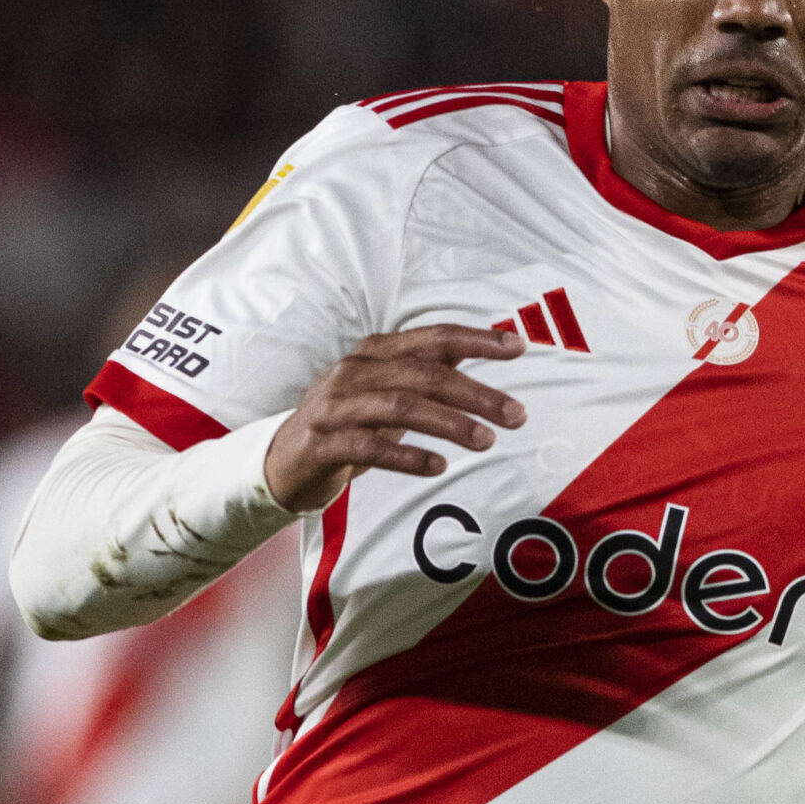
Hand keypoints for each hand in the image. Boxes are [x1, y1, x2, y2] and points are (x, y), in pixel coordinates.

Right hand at [264, 326, 527, 512]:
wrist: (285, 459)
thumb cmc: (349, 422)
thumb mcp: (388, 390)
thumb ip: (429, 370)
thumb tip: (484, 349)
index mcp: (376, 352)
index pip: (434, 338)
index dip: (478, 340)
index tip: (519, 348)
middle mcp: (355, 371)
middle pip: (424, 374)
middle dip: (476, 393)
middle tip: (516, 415)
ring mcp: (335, 405)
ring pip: (400, 406)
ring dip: (449, 423)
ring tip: (486, 440)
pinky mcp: (322, 442)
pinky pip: (370, 446)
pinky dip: (407, 455)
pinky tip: (438, 465)